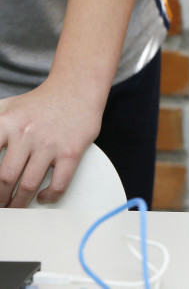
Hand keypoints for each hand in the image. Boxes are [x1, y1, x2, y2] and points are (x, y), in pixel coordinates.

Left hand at [0, 83, 102, 207]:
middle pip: (5, 178)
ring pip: (29, 185)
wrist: (76, 89)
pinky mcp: (72, 151)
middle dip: (0, 198)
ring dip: (20, 202)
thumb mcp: (5, 108)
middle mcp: (26, 133)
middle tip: (1, 204)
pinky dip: (50, 196)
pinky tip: (44, 196)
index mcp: (5, 123)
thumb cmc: (40, 103)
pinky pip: (59, 184)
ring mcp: (50, 143)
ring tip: (16, 206)